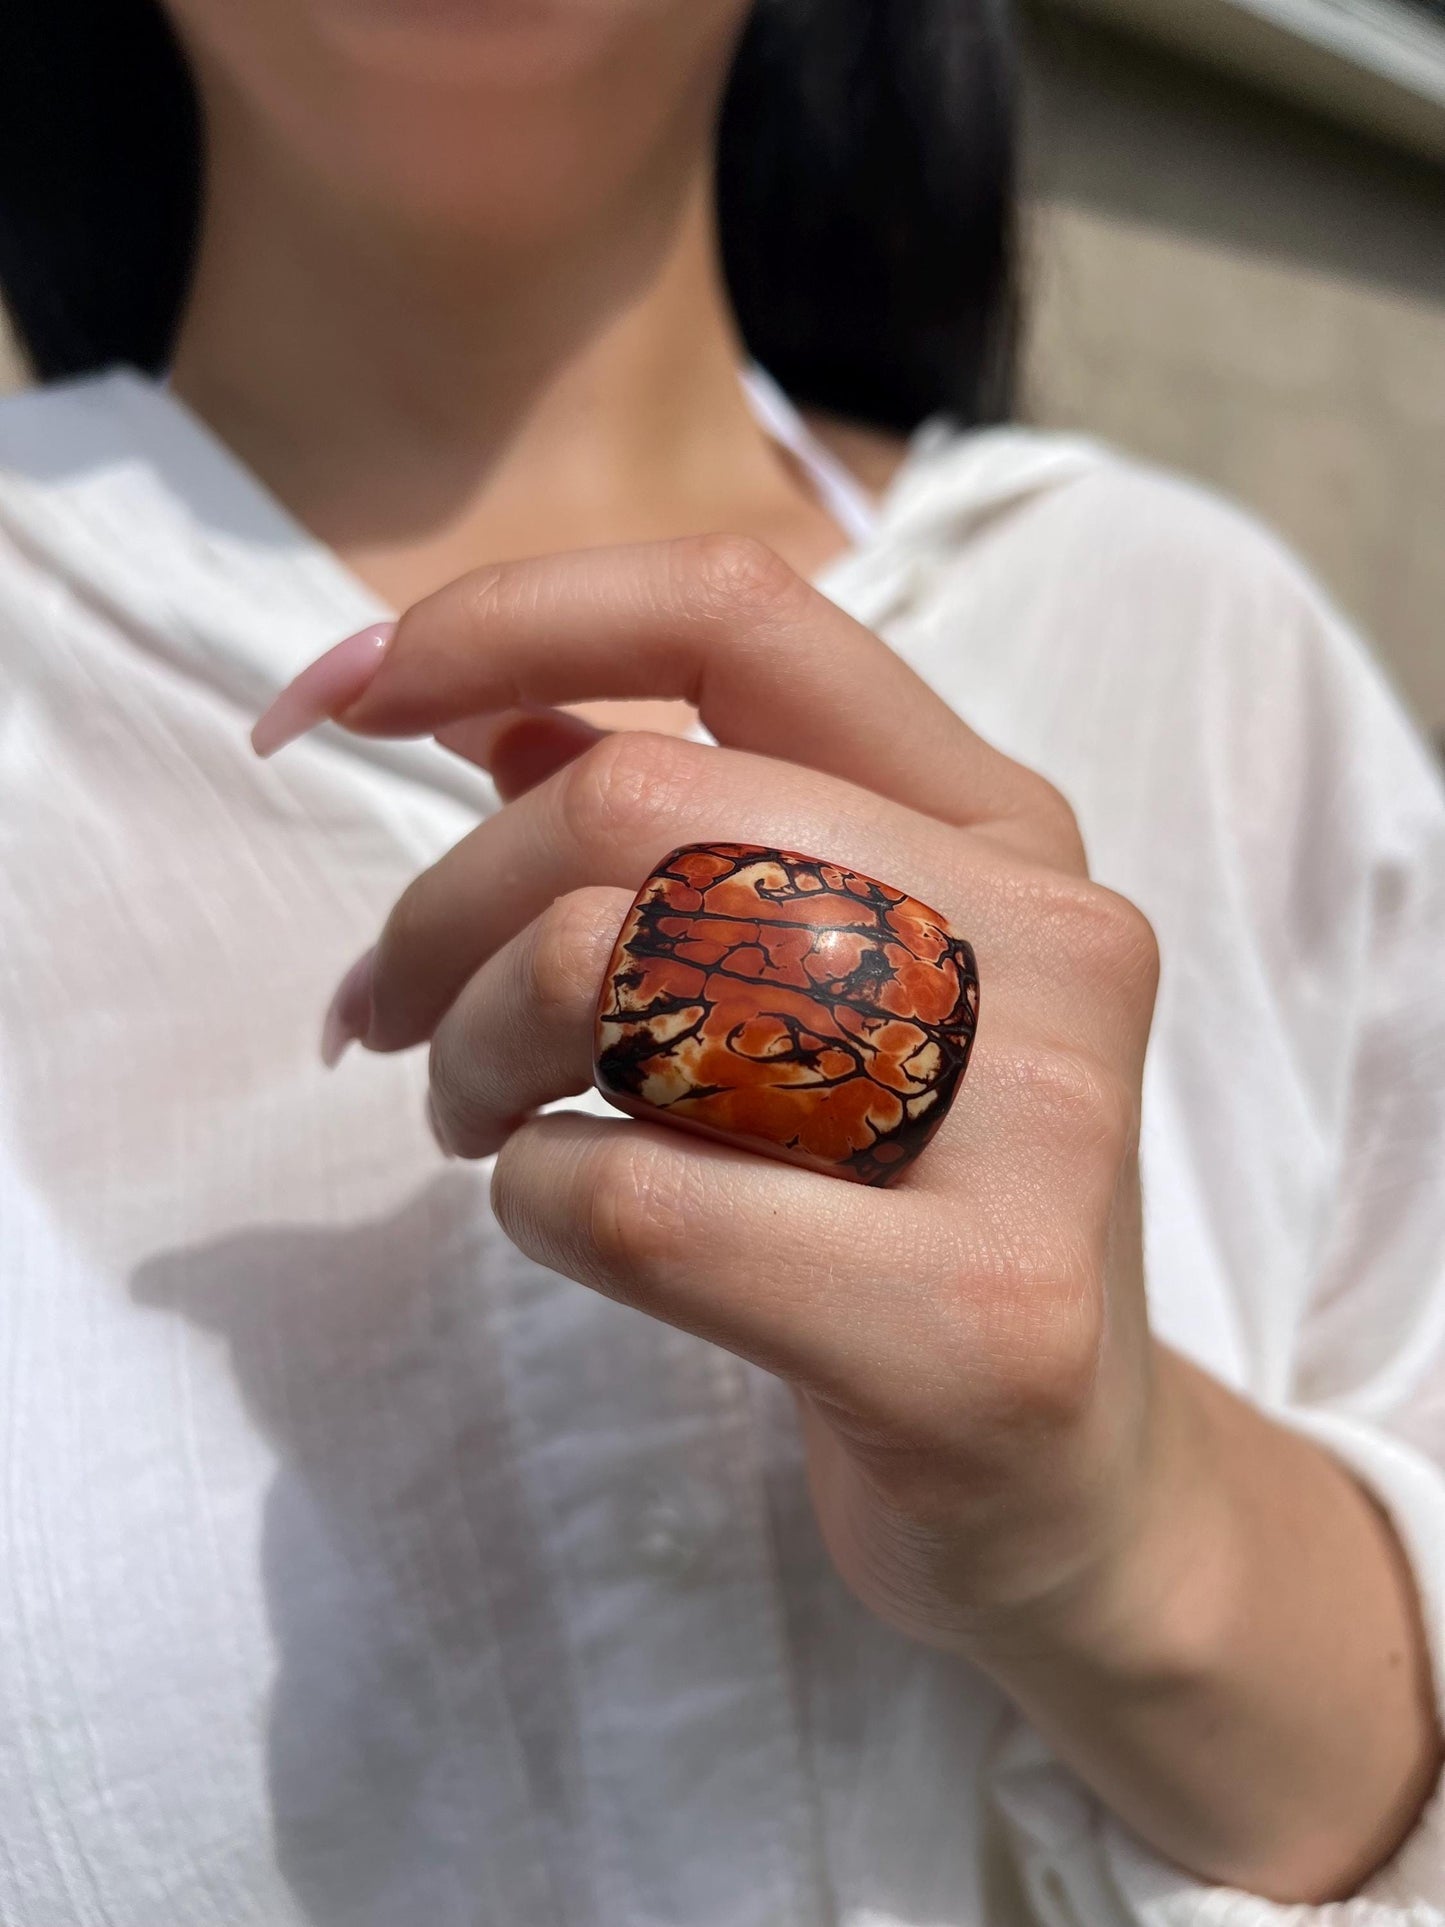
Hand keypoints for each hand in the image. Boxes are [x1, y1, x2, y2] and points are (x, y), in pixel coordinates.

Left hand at [265, 536, 1440, 1895]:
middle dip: (440, 907)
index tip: (333, 702)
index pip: (735, 611)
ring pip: (619, 981)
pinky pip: (633, 1196)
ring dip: (470, 1055)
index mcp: (1004, 824)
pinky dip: (532, 1198)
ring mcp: (1039, 1126)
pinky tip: (568, 1220)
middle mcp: (1047, 938)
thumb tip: (483, 709)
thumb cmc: (902, 1214)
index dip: (501, 619)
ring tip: (466, 1119)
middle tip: (386, 1008)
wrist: (1070, 1487)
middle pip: (633, 805)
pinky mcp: (980, 1317)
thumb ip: (687, 830)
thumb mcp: (830, 983)